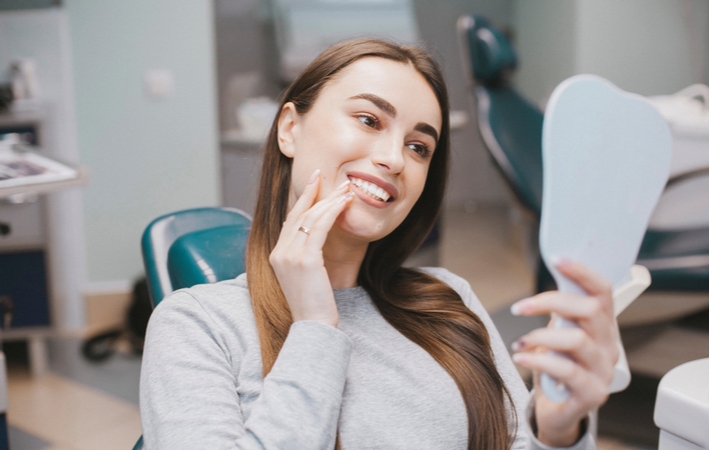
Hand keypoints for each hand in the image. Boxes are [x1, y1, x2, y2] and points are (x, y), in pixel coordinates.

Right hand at [269, 170, 353, 327]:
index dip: (302, 200)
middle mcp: (279, 252)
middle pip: (298, 214)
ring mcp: (289, 256)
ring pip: (310, 218)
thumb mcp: (304, 277)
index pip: (290, 221)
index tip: (313, 183)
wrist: (313, 326)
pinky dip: (332, 212)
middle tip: (328, 176)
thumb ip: (304, 257)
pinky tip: (344, 204)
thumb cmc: (314, 305)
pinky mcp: (305, 260)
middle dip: (314, 192)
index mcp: (276, 255)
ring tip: (345, 190)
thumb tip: (315, 241)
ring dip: (329, 200)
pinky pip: (319, 227)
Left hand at [510, 259, 618, 446]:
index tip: (557, 260)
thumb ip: (558, 311)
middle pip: (590, 310)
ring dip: (541, 336)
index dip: (583, 273)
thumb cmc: (556, 367)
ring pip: (578, 339)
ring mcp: (604, 371)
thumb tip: (547, 278)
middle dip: (550, 302)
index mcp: (603, 327)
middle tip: (520, 307)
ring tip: (520, 342)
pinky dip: (539, 360)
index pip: (603, 292)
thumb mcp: (557, 333)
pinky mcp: (593, 393)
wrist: (557, 410)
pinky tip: (522, 357)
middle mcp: (609, 346)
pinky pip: (567, 370)